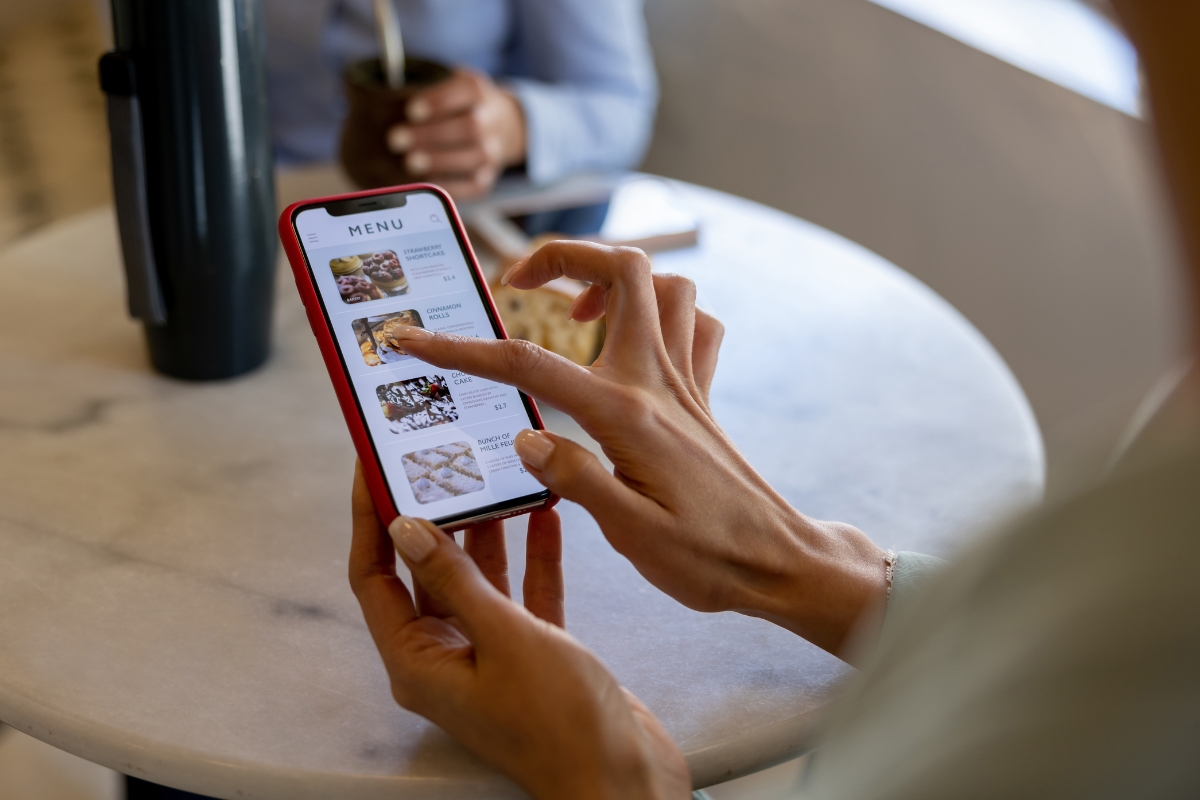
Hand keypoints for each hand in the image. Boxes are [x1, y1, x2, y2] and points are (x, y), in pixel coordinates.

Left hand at [348, 464, 689, 799]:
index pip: (374, 577)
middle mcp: (446, 659)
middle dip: (432, 517)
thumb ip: (457, 580)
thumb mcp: (505, 639)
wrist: (624, 778)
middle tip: (439, 462)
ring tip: (493, 477)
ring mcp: (490, 657)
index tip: (373, 468)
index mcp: (418, 663)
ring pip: (476, 580)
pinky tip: (544, 518)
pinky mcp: (533, 655)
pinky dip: (531, 558)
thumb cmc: (562, 725)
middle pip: (424, 573)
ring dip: (486, 532)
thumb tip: (407, 528)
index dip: (369, 520)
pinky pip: (522, 595)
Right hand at [383, 241, 888, 657]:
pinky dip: (664, 312)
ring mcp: (686, 382)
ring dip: (615, 276)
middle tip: (519, 283)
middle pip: (622, 270)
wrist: (779, 564)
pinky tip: (633, 343)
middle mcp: (659, 382)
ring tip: (574, 311)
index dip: (462, 348)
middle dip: (564, 253)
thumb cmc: (707, 558)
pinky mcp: (703, 394)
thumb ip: (577, 479)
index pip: (529, 364)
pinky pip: (694, 322)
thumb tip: (524, 436)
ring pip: (665, 283)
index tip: (413, 339)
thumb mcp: (632, 535)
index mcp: (626, 415)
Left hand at [387, 68, 524, 198]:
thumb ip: (415, 89)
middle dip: (431, 135)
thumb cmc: (454, 105)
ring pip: (474, 157)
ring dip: (440, 161)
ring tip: (408, 163)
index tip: (410, 110)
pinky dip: (449, 186)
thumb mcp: (442, 83)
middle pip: (469, 128)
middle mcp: (490, 120)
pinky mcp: (485, 179)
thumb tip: (368, 99)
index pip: (467, 91)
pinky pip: (472, 185)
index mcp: (477, 91)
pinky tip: (425, 183)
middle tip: (394, 140)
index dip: (440, 101)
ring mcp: (492, 152)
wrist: (498, 127)